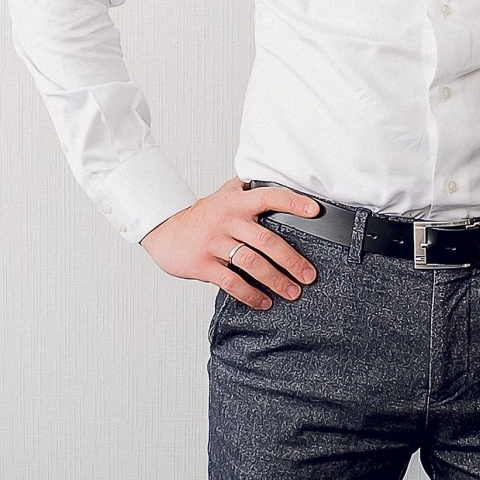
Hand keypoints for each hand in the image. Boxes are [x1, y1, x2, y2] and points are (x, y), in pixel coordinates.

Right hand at [141, 176, 320, 307]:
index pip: (268, 197)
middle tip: (308, 275)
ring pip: (251, 263)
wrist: (164, 231)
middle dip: (291, 260)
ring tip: (291, 292)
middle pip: (266, 240)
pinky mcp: (203, 264)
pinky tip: (263, 301)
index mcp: (236, 202)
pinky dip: (250, 295)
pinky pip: (231, 282)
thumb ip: (248, 189)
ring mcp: (214, 243)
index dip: (293, 202)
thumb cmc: (201, 216)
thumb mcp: (224, 195)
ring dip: (275, 280)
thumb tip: (275, 178)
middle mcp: (227, 221)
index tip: (315, 211)